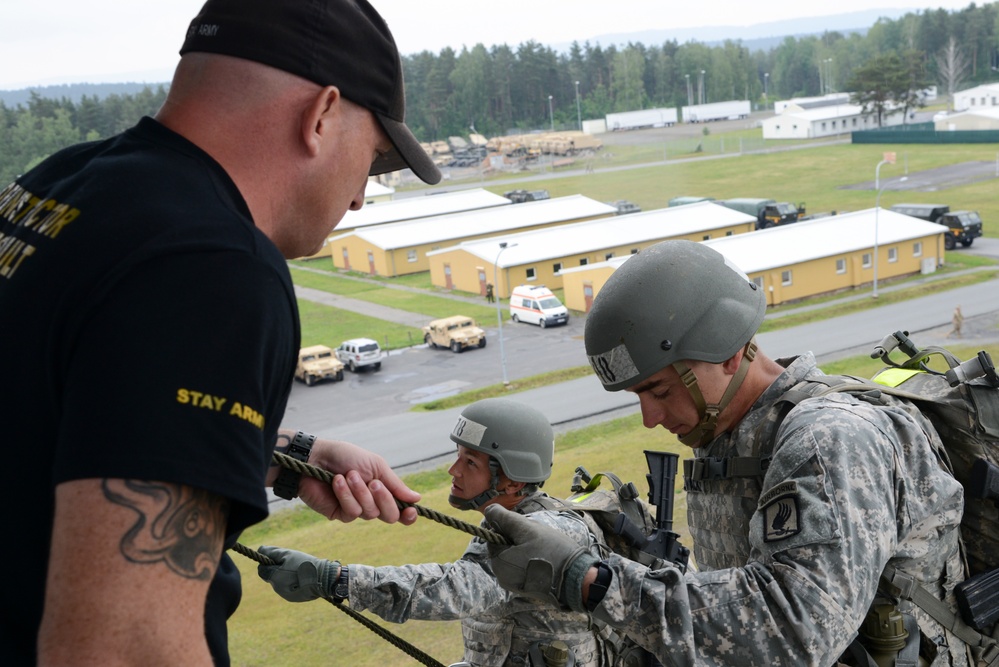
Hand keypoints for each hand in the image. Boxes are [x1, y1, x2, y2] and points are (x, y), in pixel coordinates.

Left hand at [256, 545, 337, 602]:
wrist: (323, 579)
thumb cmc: (304, 564)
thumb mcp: (288, 554)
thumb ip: (272, 552)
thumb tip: (260, 549)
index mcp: (274, 578)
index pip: (261, 570)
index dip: (268, 562)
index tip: (278, 558)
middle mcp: (277, 588)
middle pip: (272, 576)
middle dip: (278, 569)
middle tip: (291, 563)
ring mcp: (285, 595)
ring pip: (280, 582)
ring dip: (285, 576)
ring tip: (299, 570)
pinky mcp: (293, 598)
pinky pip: (288, 588)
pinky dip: (292, 583)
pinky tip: (302, 578)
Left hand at [293, 435, 420, 524]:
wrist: (317, 457)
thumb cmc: (346, 457)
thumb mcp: (376, 465)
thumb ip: (395, 484)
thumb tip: (417, 499)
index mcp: (383, 490)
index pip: (400, 510)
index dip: (408, 515)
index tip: (410, 511)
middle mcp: (372, 502)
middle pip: (390, 516)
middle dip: (384, 499)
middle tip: (373, 483)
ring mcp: (356, 509)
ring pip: (370, 513)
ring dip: (360, 492)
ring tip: (349, 475)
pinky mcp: (340, 514)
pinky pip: (352, 512)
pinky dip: (346, 495)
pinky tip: (337, 481)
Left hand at [484, 505, 596, 610]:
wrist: (576, 579)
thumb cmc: (551, 552)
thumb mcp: (527, 529)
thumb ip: (504, 518)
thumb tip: (487, 510)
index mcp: (498, 563)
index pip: (492, 537)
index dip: (507, 526)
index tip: (525, 527)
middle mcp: (502, 577)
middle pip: (503, 547)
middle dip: (517, 538)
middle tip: (536, 537)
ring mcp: (514, 585)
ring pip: (514, 556)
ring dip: (525, 547)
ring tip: (543, 547)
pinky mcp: (526, 588)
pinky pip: (522, 567)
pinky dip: (530, 559)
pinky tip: (545, 558)